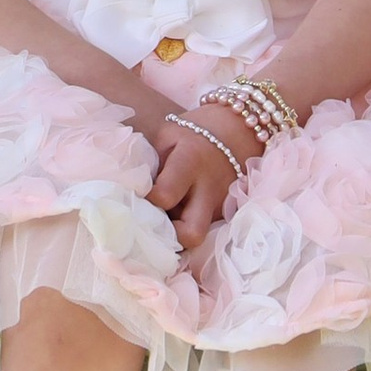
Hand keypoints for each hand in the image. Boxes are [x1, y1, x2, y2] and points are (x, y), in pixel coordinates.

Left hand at [149, 101, 259, 255]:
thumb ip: (152, 163)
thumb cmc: (196, 132)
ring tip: (168, 219)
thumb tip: (132, 192)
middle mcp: (210, 189)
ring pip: (200, 239)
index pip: (164, 195)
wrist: (238, 131)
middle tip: (157, 221)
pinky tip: (180, 215)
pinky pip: (203, 230)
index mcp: (191, 162)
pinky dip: (188, 227)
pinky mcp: (225, 215)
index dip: (147, 200)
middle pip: (192, 234)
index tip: (139, 194)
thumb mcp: (168, 136)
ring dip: (179, 234)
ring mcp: (221, 206)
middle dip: (170, 235)